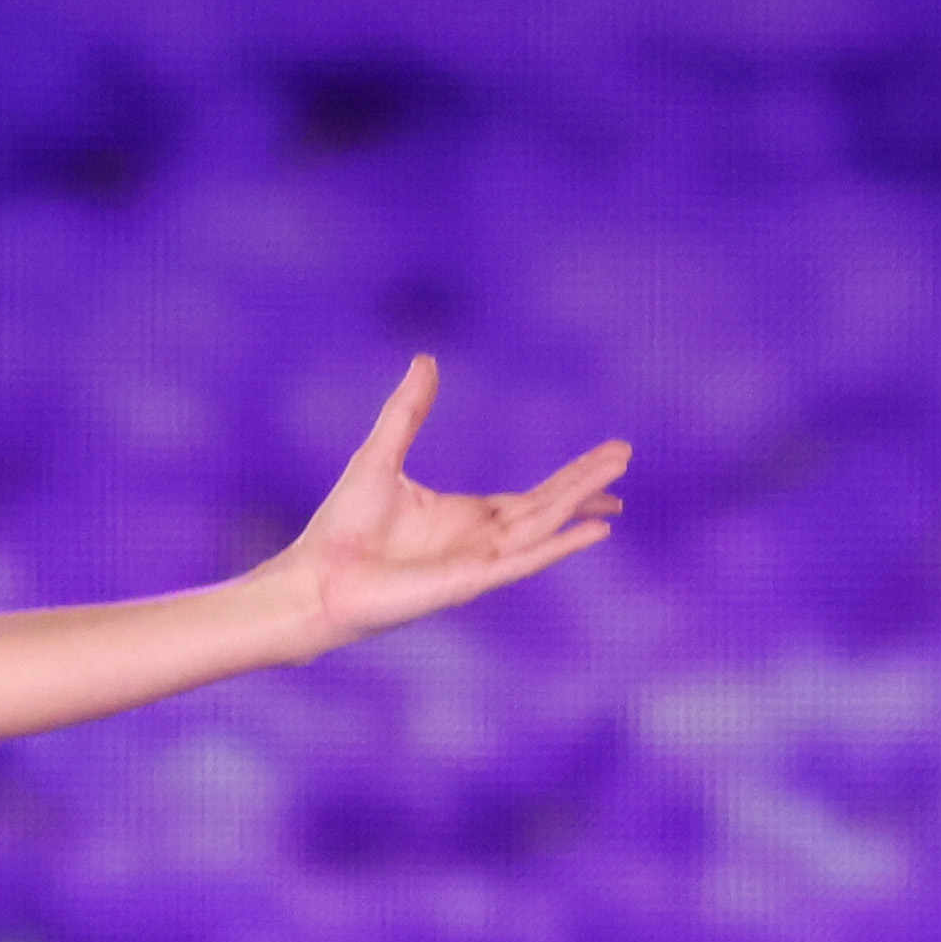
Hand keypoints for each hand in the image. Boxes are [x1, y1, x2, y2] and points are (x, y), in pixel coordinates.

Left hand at [267, 357, 626, 658]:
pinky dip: (559, 545)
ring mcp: (477, 563)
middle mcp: (477, 541)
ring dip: (580, 505)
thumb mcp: (380, 455)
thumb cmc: (340, 529)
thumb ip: (408, 411)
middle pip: (547, 508)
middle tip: (626, 456)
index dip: (571, 479)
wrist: (314, 578)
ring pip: (543, 527)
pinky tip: (594, 532)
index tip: (608, 459)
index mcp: (463, 517)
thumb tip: (426, 360)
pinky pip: (524, 560)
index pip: (531, 497)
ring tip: (620, 485)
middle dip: (586, 484)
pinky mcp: (469, 582)